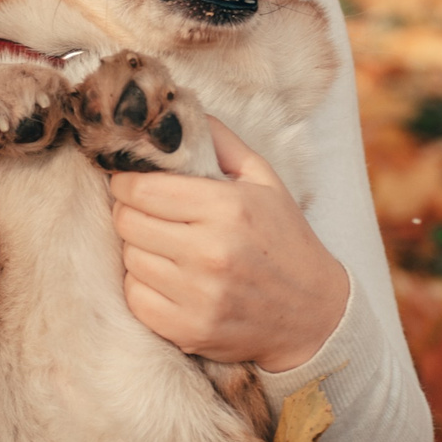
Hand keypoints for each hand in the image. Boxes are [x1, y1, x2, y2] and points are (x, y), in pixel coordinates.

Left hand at [107, 118, 347, 370]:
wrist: (315, 316)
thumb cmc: (286, 241)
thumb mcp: (265, 181)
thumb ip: (222, 142)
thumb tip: (178, 112)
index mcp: (228, 209)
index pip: (142, 188)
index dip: (128, 181)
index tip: (133, 183)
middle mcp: (210, 252)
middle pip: (127, 222)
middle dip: (130, 212)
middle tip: (148, 213)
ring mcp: (198, 296)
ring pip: (129, 259)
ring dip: (140, 249)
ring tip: (166, 247)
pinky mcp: (188, 330)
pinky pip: (135, 298)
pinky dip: (143, 286)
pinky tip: (168, 279)